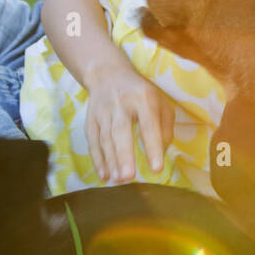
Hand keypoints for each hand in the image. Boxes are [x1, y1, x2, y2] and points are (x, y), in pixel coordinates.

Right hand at [83, 65, 174, 182]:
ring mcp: (103, 111)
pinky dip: (97, 159)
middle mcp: (121, 104)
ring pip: (105, 138)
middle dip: (124, 155)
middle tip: (128, 178)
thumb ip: (164, 127)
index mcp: (143, 99)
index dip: (152, 147)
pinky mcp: (90, 119)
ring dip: (111, 161)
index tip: (156, 169)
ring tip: (118, 180)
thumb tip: (161, 152)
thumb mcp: (160, 102)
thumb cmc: (141, 93)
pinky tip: (104, 174)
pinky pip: (93, 141)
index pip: (148, 125)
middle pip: (120, 131)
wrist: (108, 73)